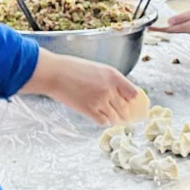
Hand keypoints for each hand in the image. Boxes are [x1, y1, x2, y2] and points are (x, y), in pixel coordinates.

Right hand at [21, 52, 142, 123]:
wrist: (55, 73)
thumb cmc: (73, 68)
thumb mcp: (98, 69)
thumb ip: (111, 80)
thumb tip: (121, 93)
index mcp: (114, 76)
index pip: (133, 93)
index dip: (134, 101)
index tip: (134, 104)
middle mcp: (110, 89)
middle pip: (126, 108)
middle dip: (127, 114)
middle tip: (127, 118)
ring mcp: (100, 101)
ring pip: (116, 117)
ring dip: (116, 120)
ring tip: (115, 120)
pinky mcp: (89, 110)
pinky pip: (103, 121)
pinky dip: (104, 121)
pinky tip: (101, 118)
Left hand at [152, 0, 189, 34]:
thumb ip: (182, 17)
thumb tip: (169, 21)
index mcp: (189, 27)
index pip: (170, 29)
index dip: (159, 29)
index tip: (150, 29)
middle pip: (173, 30)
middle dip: (162, 29)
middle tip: (151, 28)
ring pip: (177, 29)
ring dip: (168, 28)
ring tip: (159, 27)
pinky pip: (183, 27)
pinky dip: (175, 26)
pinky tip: (173, 24)